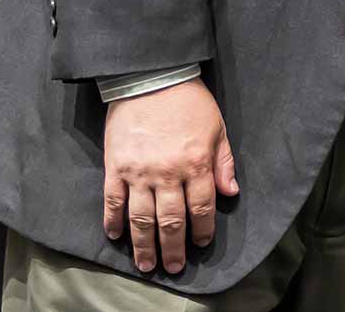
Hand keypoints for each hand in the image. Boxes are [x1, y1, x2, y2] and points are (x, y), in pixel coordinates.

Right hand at [102, 76, 238, 273]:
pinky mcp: (115, 166)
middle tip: (175, 267)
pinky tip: (117, 236)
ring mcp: (139, 172)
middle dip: (174, 248)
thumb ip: (224, 162)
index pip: (202, 207)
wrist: (152, 78)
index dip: (202, 230)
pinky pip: (113, 201)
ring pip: (141, 218)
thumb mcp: (217, 128)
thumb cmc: (189, 101)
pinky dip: (113, 221)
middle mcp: (168, 172)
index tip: (202, 244)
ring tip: (147, 264)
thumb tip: (231, 193)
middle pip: (170, 220)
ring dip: (144, 245)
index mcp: (196, 163)